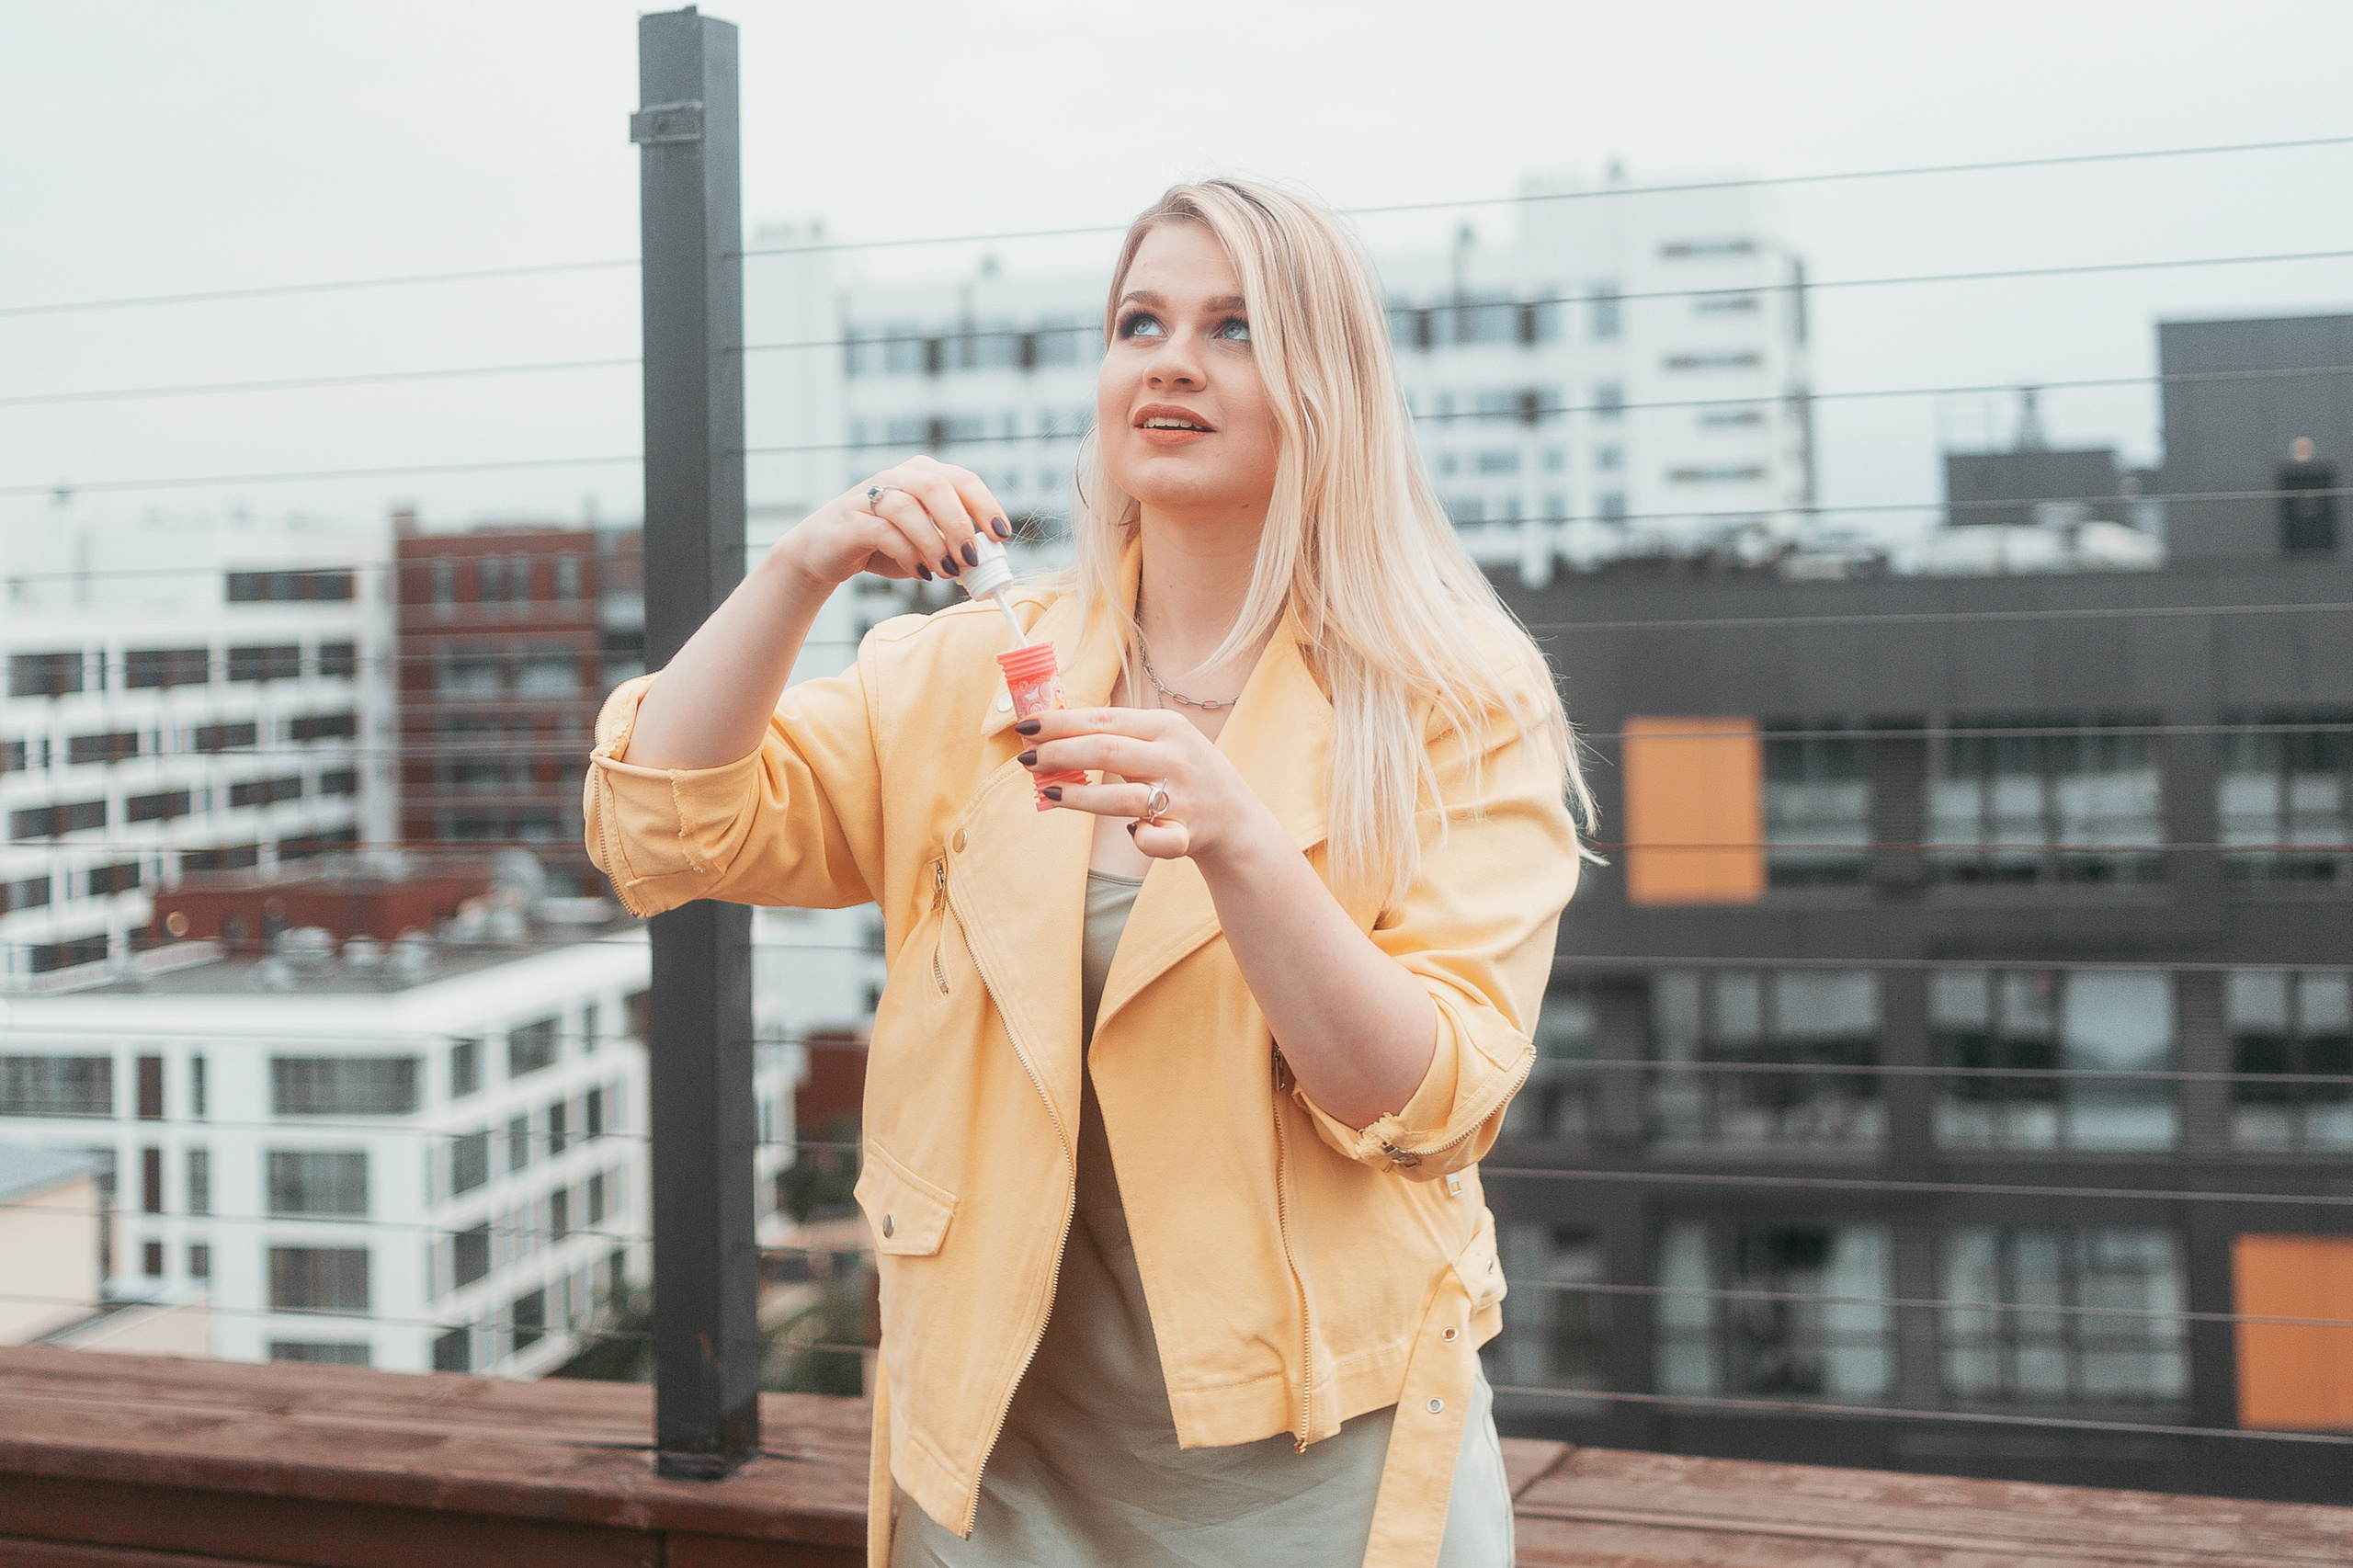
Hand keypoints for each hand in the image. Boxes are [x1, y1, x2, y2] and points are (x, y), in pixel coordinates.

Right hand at [770, 455, 1014, 589]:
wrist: (823, 551)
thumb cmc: (881, 545)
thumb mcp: (924, 545)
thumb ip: (951, 547)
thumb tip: (988, 564)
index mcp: (922, 474)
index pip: (961, 479)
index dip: (985, 505)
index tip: (1001, 535)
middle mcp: (897, 476)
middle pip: (936, 487)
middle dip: (960, 524)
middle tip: (973, 558)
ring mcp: (870, 495)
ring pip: (909, 508)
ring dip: (934, 543)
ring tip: (947, 572)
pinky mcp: (850, 519)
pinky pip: (883, 531)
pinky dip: (908, 553)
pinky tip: (920, 573)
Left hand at [1016, 707, 1278, 865]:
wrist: (1236, 819)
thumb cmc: (1183, 773)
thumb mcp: (1161, 741)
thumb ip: (1117, 735)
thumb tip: (1052, 732)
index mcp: (1166, 726)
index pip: (1104, 719)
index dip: (1060, 722)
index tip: (1025, 725)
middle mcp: (1176, 757)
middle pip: (1107, 751)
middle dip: (1060, 753)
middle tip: (1026, 758)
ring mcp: (1183, 796)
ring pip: (1122, 797)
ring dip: (1080, 796)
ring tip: (1049, 793)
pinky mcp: (1187, 834)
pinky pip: (1154, 840)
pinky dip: (1138, 839)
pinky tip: (1129, 833)